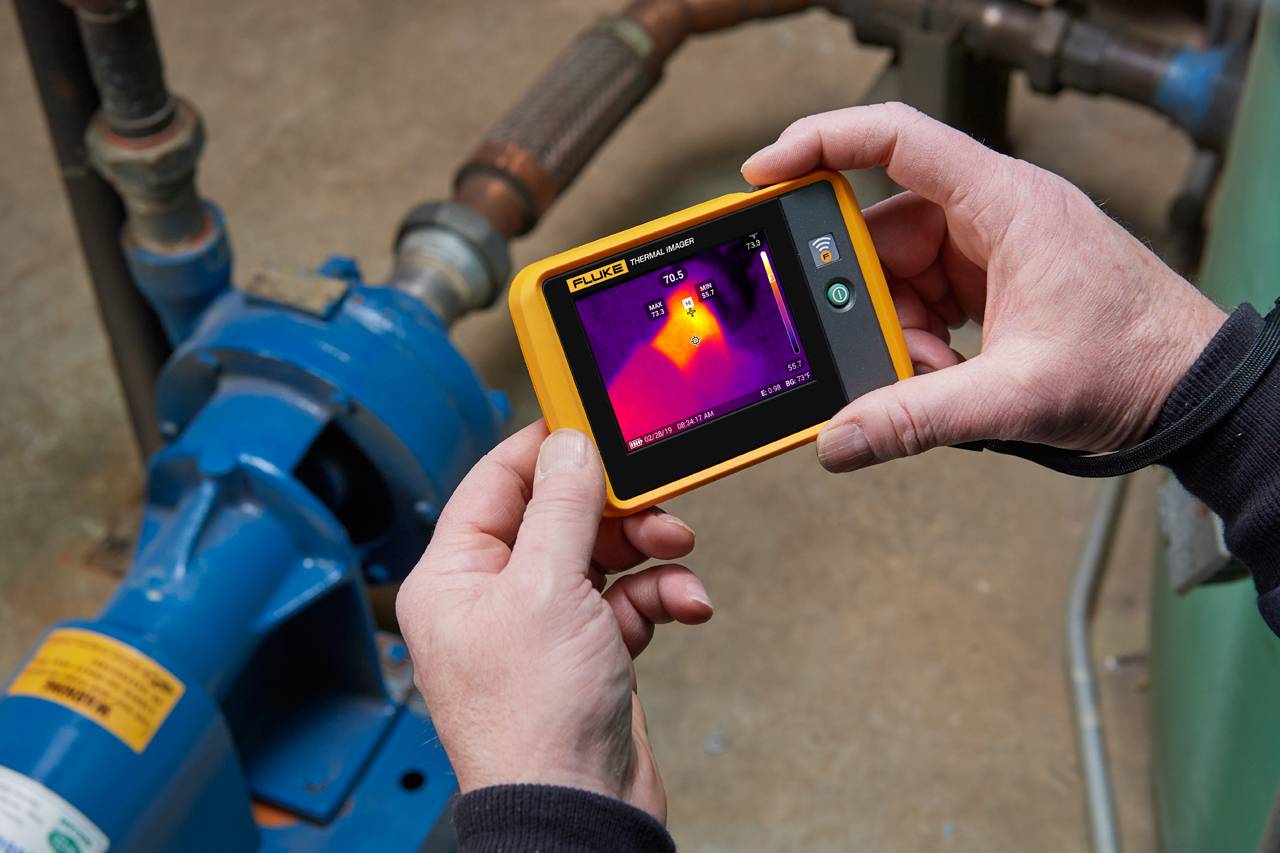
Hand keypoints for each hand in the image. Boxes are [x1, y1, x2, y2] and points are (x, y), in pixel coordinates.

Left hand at [395, 422, 712, 821]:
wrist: (576, 810)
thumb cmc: (535, 720)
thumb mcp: (548, 587)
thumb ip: (562, 504)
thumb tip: (569, 443)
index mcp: (453, 576)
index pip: (496, 482)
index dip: (545, 446)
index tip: (591, 418)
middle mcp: (492, 596)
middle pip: (557, 514)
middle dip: (614, 505)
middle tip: (653, 496)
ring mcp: (541, 625)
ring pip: (600, 554)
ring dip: (647, 549)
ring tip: (677, 548)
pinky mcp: (585, 650)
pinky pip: (625, 599)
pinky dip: (659, 595)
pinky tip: (685, 604)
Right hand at [741, 103, 1226, 471]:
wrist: (1196, 391)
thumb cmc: (1139, 365)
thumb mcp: (1016, 396)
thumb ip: (918, 418)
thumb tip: (840, 438)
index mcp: (1005, 204)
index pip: (896, 139)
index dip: (820, 143)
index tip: (764, 173)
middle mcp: (994, 215)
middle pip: (885, 228)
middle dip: (864, 294)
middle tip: (865, 342)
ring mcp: (994, 250)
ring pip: (902, 273)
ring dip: (896, 329)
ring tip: (932, 374)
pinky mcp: (996, 284)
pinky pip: (927, 299)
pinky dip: (919, 341)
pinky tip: (945, 374)